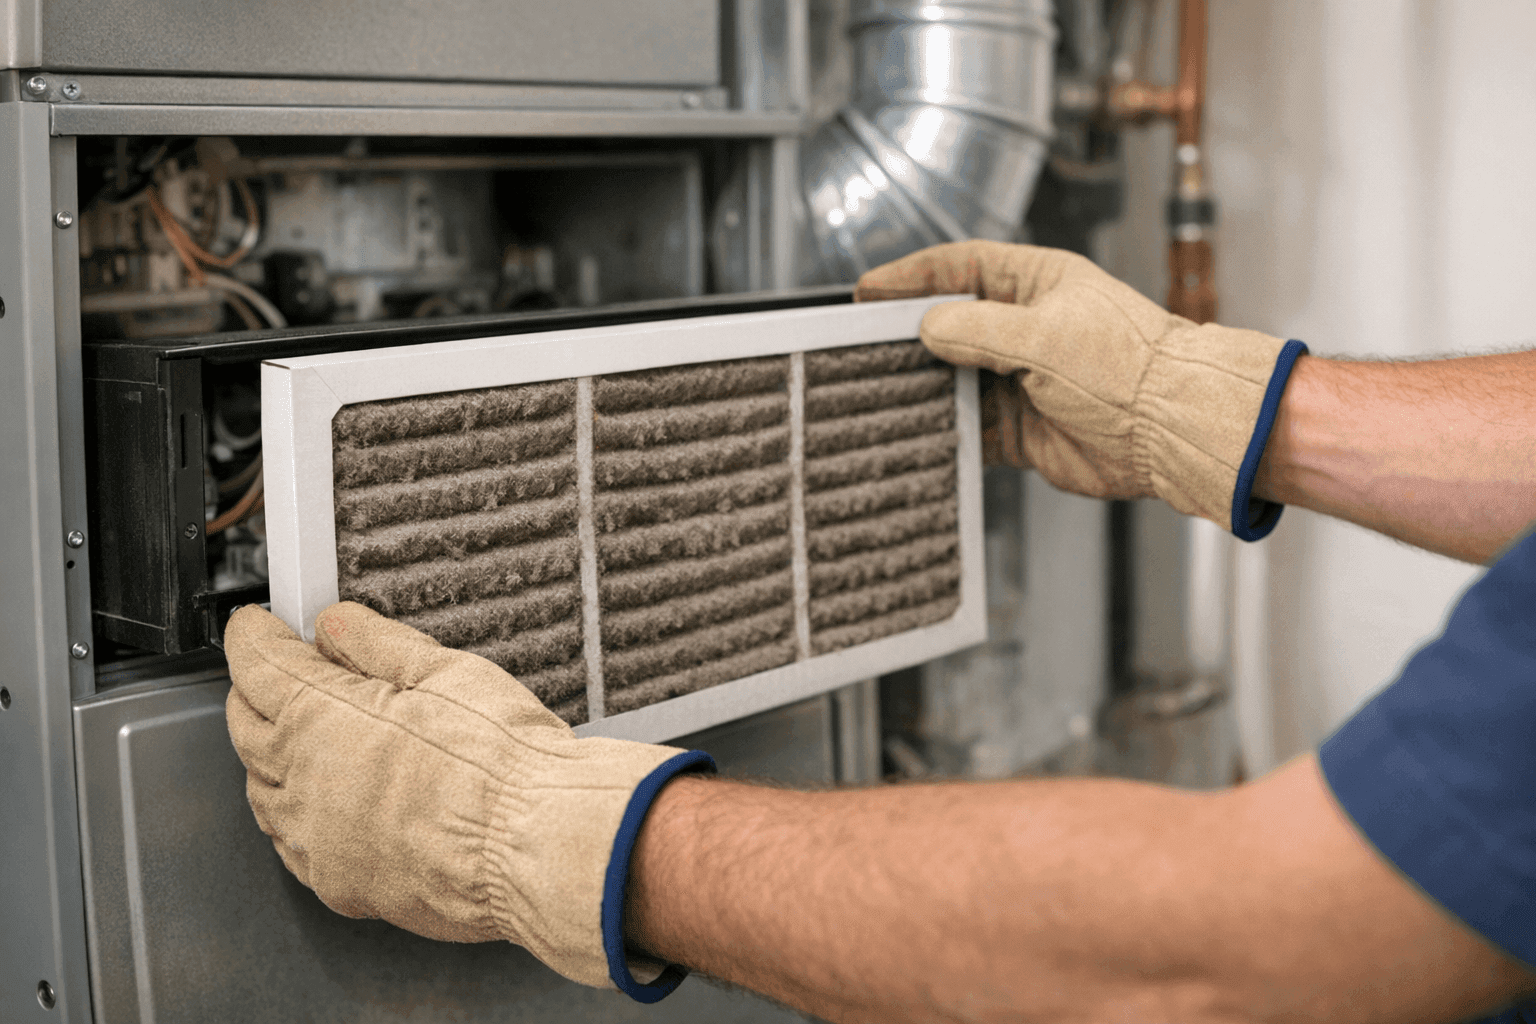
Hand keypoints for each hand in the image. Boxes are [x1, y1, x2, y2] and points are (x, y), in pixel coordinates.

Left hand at [224, 601, 709, 994]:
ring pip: (261, 790)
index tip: (258, 625)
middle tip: (289, 672)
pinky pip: (293, 844)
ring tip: (312, 737)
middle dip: (256, 692)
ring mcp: (315, 840)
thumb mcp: (446, 672)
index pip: (256, 664)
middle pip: (245, 726)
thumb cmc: (499, 764)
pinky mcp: (339, 885)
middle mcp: (301, 781)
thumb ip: (377, 644)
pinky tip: (331, 802)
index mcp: (319, 717)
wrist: (534, 846)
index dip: (254, 635)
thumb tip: (337, 625)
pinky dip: (298, 815)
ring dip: (272, 757)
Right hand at [856, 241, 1297, 535]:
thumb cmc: (1128, 367)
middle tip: (860, 347)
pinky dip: (943, 433)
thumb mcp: (1042, 335)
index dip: (912, 276)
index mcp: (1038, 284)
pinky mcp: (1023, 430)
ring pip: (954, 381)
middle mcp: (1028, 330)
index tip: (867, 290)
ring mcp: (1023, 381)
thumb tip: (927, 330)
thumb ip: (975, 330)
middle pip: (951, 327)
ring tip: (877, 393)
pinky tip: (916, 434)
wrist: (1171, 430)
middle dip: (908, 338)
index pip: (961, 268)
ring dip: (921, 390)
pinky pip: (969, 428)